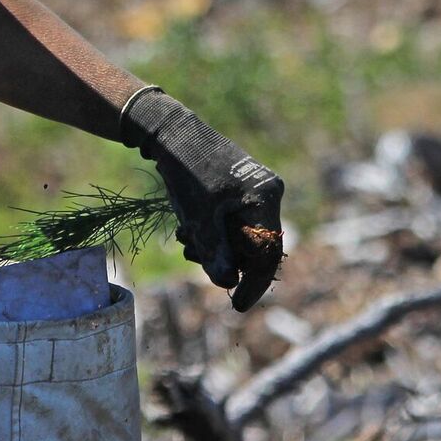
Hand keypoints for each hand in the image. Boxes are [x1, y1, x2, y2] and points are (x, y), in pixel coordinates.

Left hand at [120, 88, 285, 310]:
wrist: (170, 133)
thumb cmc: (187, 171)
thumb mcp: (199, 216)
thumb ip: (214, 251)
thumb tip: (227, 283)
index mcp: (265, 197)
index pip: (269, 252)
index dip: (254, 284)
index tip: (237, 306)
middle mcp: (266, 194)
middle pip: (253, 247)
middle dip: (223, 258)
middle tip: (192, 254)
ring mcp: (252, 193)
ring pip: (238, 238)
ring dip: (212, 246)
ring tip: (186, 238)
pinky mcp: (237, 193)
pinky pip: (231, 225)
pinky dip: (210, 233)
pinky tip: (187, 228)